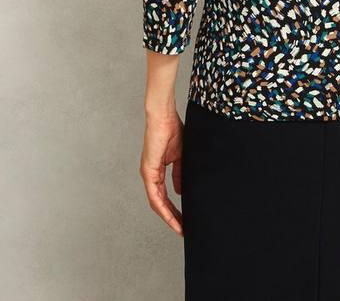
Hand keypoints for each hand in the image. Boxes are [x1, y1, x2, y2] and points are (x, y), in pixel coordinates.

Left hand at [139, 109, 183, 235]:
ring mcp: (148, 174)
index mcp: (157, 170)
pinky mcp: (148, 171)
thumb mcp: (180, 156)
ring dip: (168, 217)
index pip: (164, 196)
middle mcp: (150, 175)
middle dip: (172, 218)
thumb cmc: (172, 130)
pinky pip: (154, 195)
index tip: (185, 220)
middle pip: (160, 203)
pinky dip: (162, 208)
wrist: (164, 117)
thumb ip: (179, 174)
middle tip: (183, 229)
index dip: (174, 209)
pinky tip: (170, 216)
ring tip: (179, 227)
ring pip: (156, 203)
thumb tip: (180, 190)